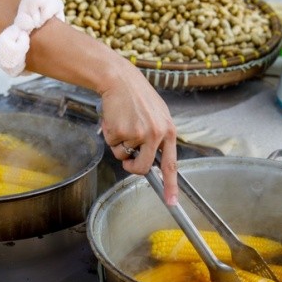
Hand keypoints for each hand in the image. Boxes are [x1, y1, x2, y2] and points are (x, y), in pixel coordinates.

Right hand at [98, 61, 178, 204]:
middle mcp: (156, 134)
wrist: (120, 79)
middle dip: (131, 167)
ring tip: (122, 123)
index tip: (171, 202)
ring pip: (123, 155)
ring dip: (118, 144)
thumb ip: (158, 137)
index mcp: (169, 131)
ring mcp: (138, 133)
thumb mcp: (157, 115)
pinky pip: (112, 144)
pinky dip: (110, 134)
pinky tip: (114, 119)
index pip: (171, 164)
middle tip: (126, 160)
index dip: (171, 185)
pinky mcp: (122, 131)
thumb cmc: (137, 97)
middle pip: (142, 167)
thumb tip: (152, 161)